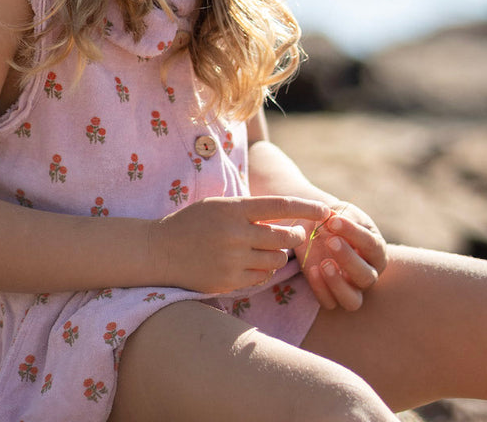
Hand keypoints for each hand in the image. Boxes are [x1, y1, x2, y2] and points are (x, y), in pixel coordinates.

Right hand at [152, 195, 329, 294]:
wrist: (160, 251)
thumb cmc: (192, 223)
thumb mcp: (219, 206)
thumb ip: (248, 210)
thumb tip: (284, 215)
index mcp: (234, 209)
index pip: (280, 206)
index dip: (307, 208)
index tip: (325, 210)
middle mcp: (236, 233)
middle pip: (284, 238)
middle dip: (295, 236)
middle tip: (296, 235)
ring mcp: (232, 260)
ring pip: (276, 260)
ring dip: (277, 255)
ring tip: (264, 249)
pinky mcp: (229, 281)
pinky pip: (261, 278)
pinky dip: (262, 271)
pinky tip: (249, 264)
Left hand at [297, 201, 387, 310]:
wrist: (318, 228)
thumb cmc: (336, 220)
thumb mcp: (341, 213)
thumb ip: (339, 216)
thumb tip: (331, 218)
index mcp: (376, 250)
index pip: (371, 245)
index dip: (353, 233)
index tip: (333, 221)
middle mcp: (368, 273)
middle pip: (365, 276)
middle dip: (348, 259)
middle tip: (330, 241)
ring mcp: (351, 288)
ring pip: (352, 301)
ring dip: (338, 284)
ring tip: (324, 264)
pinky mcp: (331, 295)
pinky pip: (330, 303)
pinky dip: (321, 290)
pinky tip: (312, 270)